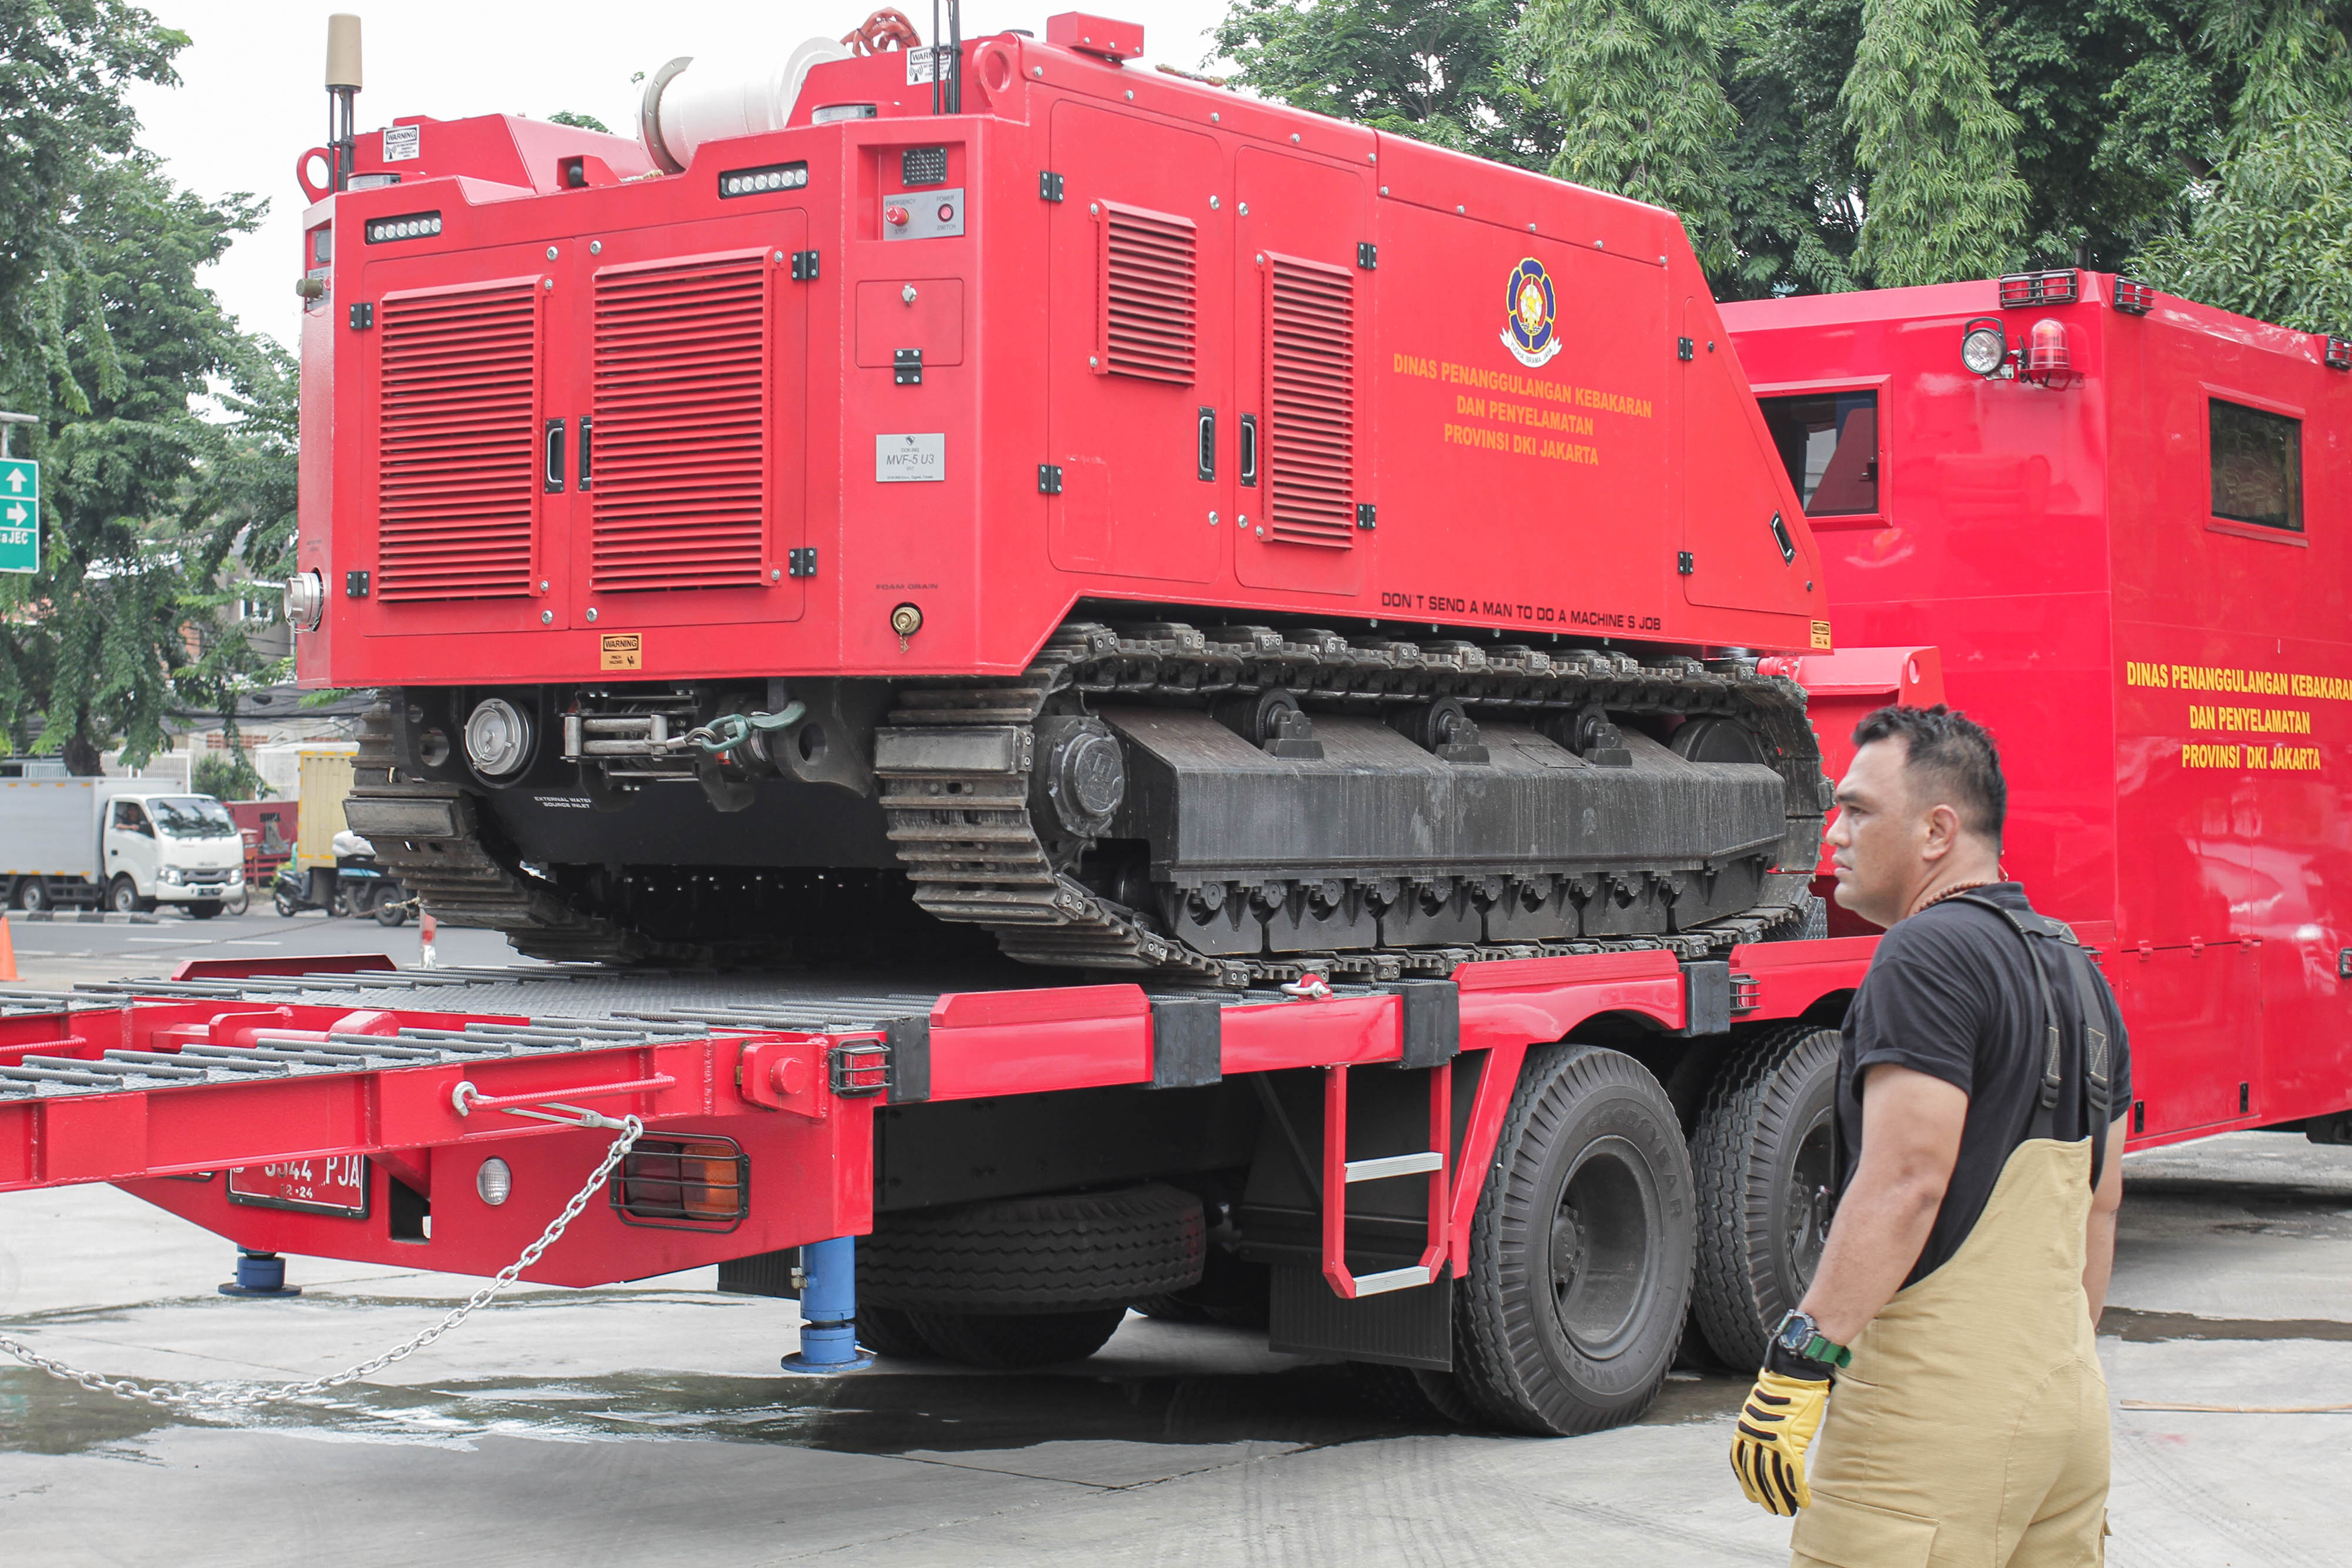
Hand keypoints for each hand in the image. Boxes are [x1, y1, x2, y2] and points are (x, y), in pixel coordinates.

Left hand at [1729, 1369, 1829, 1514]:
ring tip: (1787, 1511)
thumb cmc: (1782, 1389)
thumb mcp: (1761, 1408)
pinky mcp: (1791, 1440)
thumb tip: (1764, 1440)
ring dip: (1781, 1498)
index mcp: (1744, 1427)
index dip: (1746, 1483)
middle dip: (1764, 1495)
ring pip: (1774, 1477)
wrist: (1794, 1373)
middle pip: (1756, 1474)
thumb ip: (1759, 1426)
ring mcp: (1772, 1439)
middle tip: (1772, 1510)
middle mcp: (1754, 1435)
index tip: (1751, 1497)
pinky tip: (1803, 1500)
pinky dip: (1798, 1489)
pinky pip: (1793, 1472)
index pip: (1740, 1462)